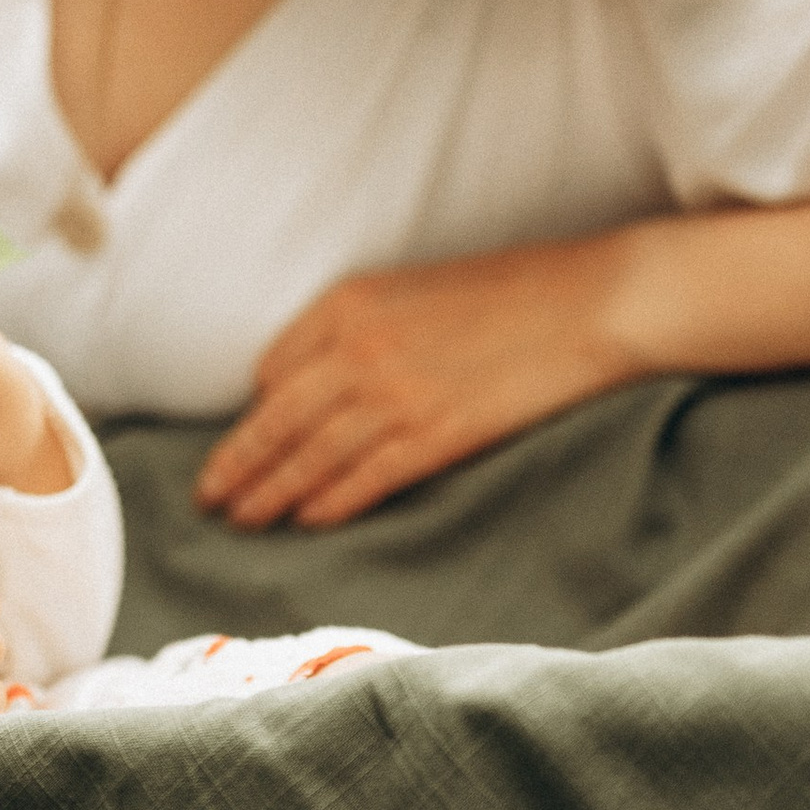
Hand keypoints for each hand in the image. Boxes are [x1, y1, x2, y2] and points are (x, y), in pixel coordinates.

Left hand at [198, 152, 809, 531]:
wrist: (600, 300)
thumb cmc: (519, 290)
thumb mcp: (427, 289)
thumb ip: (368, 327)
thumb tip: (318, 374)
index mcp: (353, 301)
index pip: (275, 366)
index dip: (254, 409)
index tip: (241, 438)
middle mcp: (361, 345)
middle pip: (276, 418)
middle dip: (238, 463)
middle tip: (209, 498)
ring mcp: (396, 391)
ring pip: (309, 454)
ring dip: (269, 492)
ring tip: (242, 520)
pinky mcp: (437, 431)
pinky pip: (365, 476)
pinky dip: (329, 500)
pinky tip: (308, 520)